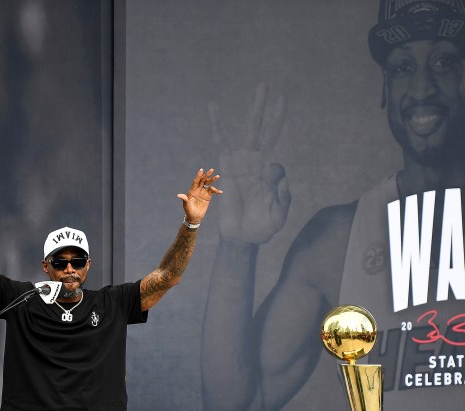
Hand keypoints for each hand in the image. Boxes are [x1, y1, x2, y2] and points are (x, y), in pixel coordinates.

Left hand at [177, 168, 222, 224]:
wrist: (194, 217)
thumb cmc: (189, 211)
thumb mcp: (186, 205)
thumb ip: (184, 199)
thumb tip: (179, 195)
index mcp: (192, 191)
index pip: (196, 181)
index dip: (198, 176)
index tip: (201, 170)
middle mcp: (198, 190)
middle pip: (203, 180)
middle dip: (207, 175)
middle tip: (211, 170)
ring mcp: (203, 193)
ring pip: (208, 184)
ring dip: (212, 180)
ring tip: (217, 176)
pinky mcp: (207, 197)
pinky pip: (212, 191)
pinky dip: (216, 191)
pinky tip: (220, 192)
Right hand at [209, 82, 289, 243]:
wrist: (240, 236)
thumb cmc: (261, 228)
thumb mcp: (278, 218)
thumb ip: (283, 200)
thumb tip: (277, 176)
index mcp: (271, 176)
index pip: (277, 167)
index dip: (274, 183)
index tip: (267, 199)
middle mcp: (258, 164)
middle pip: (269, 133)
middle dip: (274, 113)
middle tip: (279, 91)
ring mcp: (243, 162)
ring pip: (252, 130)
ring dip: (257, 109)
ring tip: (262, 86)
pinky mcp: (227, 164)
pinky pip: (222, 140)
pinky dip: (218, 124)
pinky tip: (213, 106)